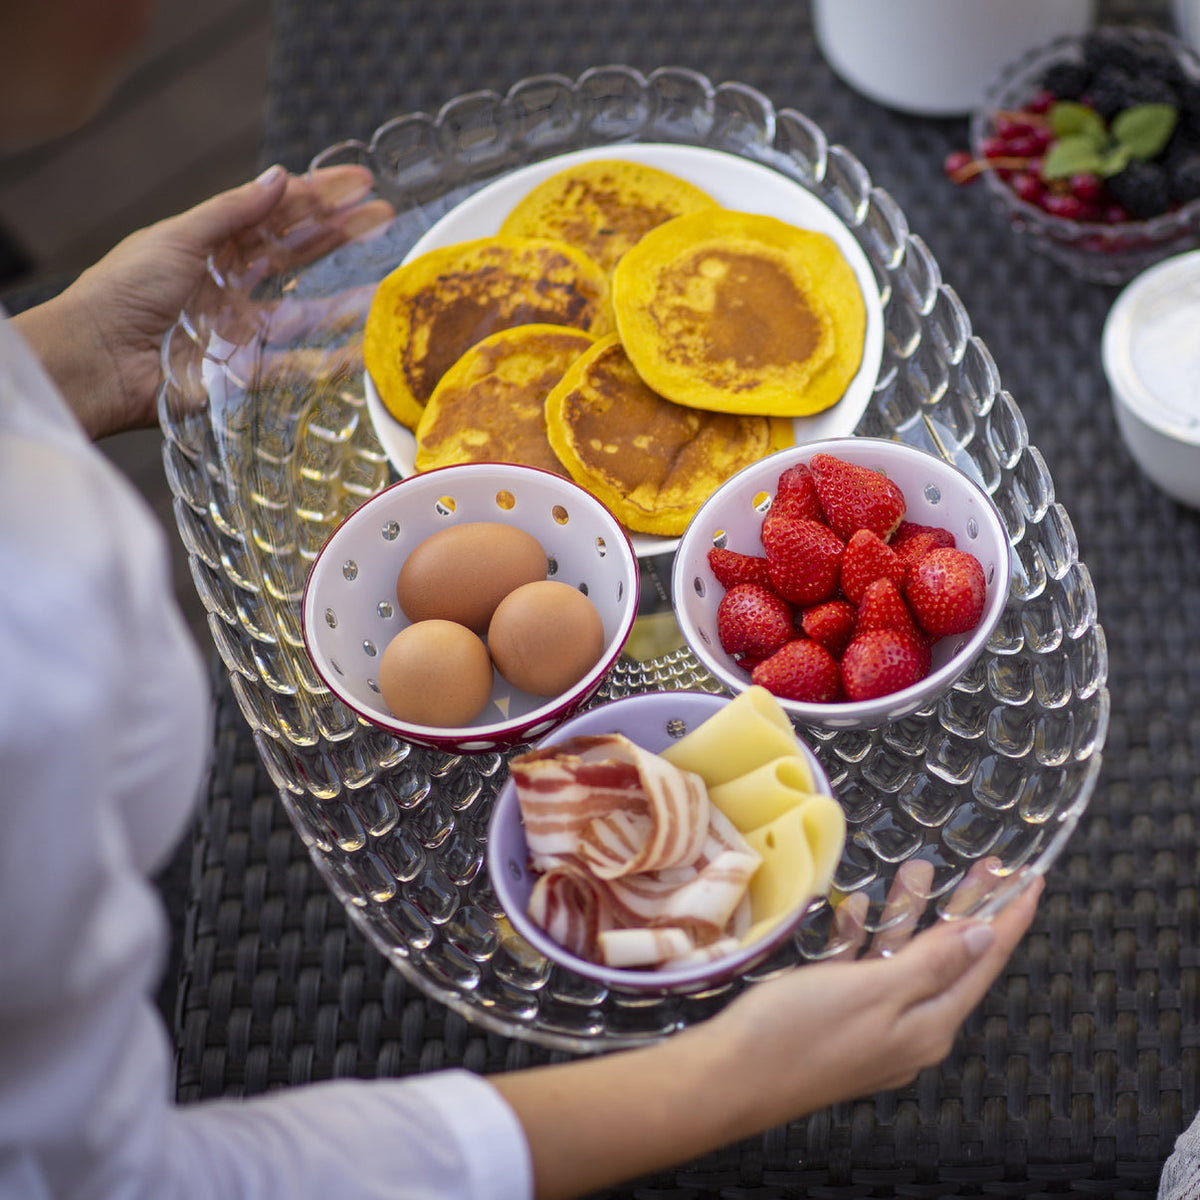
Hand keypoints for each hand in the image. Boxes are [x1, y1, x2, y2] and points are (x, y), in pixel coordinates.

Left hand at [14, 164, 392, 438]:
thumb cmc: (124, 291)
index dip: (317, 197)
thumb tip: (280, 178)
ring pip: (303, 310)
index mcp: (210, 246)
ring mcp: (240, 329)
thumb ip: (233, 212)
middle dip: (339, 234)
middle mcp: (229, 285)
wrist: (98, 359)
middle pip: (295, 254)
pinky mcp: (243, 372)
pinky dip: (328, 359)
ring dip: (343, 297)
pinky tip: (359, 347)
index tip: (359, 184)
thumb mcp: (178, 237)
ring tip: (384, 284)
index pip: (274, 214)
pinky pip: (294, 364)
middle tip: (384, 217)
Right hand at [707, 866, 1043, 1119]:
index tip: (1031, 880)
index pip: (984, 962)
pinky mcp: (837, 1016)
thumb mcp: (875, 989)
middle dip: (967, 908)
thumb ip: (933, 962)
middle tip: (988, 865)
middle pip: (950, 957)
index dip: (1008, 918)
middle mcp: (910, 1027)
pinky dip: (864, 937)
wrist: (730, 1077)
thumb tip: (985, 937)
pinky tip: (856, 910)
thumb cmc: (800, 1034)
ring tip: (915, 869)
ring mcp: (872, 1023)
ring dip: (909, 913)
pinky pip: (863, 969)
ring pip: (903, 957)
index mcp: (929, 1024)